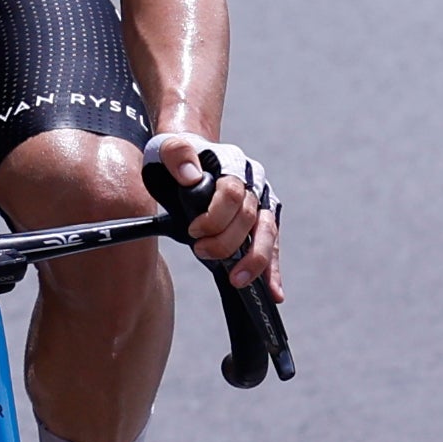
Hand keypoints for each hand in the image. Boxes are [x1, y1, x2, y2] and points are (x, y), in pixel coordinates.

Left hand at [148, 132, 281, 287]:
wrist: (192, 161)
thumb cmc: (179, 159)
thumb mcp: (168, 148)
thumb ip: (177, 154)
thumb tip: (190, 177)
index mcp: (233, 164)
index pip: (231, 193)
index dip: (213, 216)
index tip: (193, 231)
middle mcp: (253, 182)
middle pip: (249, 216)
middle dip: (226, 241)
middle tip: (201, 252)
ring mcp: (262, 203)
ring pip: (267, 232)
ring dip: (255, 260)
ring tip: (238, 280)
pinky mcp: (265, 222)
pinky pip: (272, 247)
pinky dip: (273, 271)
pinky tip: (274, 293)